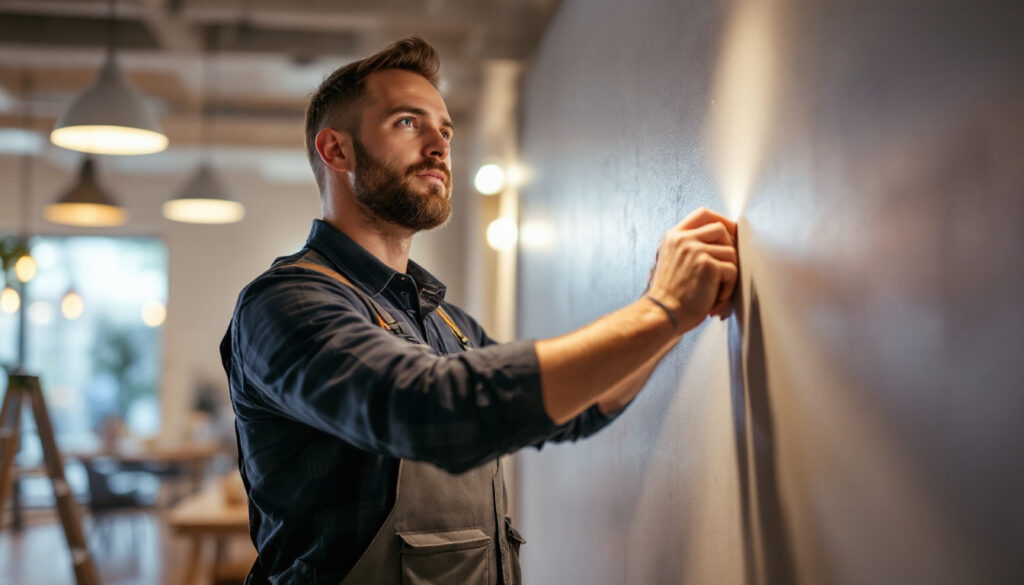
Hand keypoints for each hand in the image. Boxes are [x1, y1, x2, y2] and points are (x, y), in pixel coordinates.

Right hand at [646, 207, 737, 331]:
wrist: (662, 314)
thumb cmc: (670, 295)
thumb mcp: (671, 261)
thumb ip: (690, 247)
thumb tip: (725, 239)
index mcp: (673, 237)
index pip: (703, 214)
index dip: (722, 220)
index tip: (730, 232)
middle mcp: (683, 239)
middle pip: (721, 228)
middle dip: (729, 248)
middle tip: (725, 271)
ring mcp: (695, 250)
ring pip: (731, 252)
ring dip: (729, 275)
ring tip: (715, 292)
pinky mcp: (708, 265)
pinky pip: (733, 270)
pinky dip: (728, 288)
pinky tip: (715, 300)